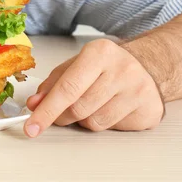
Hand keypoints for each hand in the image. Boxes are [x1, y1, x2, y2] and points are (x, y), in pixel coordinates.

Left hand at [24, 39, 163, 136]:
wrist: (146, 65)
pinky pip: (113, 129)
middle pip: (78, 108)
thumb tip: (35, 104)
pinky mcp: (149, 110)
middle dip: (62, 116)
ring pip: (94, 122)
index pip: (67, 88)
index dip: (46, 110)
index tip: (32, 126)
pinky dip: (104, 123)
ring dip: (84, 120)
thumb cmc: (106, 66)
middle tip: (60, 113)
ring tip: (92, 104)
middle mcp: (122, 69)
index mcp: (100, 53)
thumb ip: (53, 84)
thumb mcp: (76, 66)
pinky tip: (110, 108)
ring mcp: (139, 90)